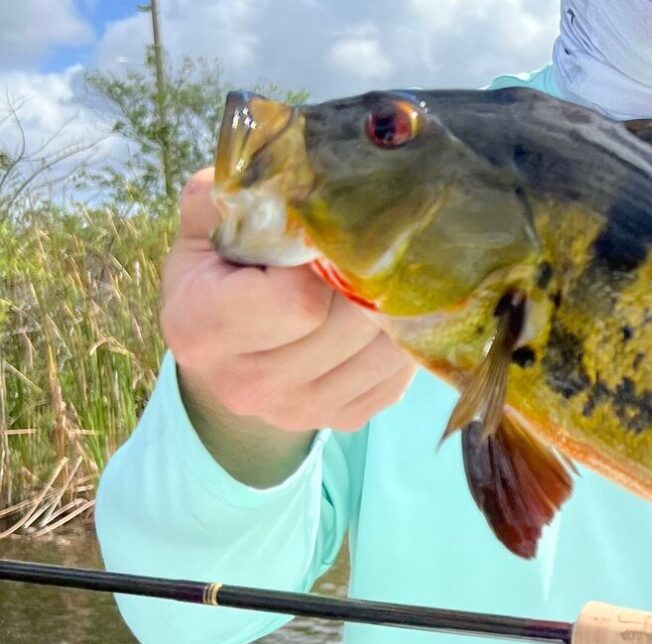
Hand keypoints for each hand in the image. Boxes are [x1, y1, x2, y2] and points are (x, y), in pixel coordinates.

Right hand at [160, 168, 415, 484]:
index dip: (320, 260)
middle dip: (367, 276)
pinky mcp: (345, 420)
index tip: (318, 237)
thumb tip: (284, 168)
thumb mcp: (205, 228)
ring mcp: (301, 411)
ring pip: (386, 349)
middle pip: (351, 324)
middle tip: (369, 245)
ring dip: (395, 305)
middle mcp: (248, 385)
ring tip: (380, 274)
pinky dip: (402, 338)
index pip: (297, 301)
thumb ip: (229, 194)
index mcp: (202, 331)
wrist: (227, 357)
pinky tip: (383, 312)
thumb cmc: (220, 277)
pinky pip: (400, 372)